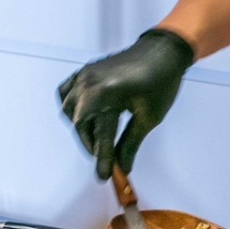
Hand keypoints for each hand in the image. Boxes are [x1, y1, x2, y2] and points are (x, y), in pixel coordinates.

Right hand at [58, 29, 193, 178]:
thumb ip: (131, 142)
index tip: (104, 177)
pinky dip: (71, 106)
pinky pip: (66, 92)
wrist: (163, 51)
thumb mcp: (149, 116)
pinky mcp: (85, 71)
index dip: (102, 159)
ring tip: (97, 139)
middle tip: (104, 159)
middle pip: (79, 124)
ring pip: (69, 109)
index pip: (100, 135)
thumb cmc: (161, 82)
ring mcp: (84, 75)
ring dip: (81, 126)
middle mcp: (89, 83)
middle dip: (91, 144)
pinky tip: (83, 116)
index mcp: (106, 94)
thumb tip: (123, 166)